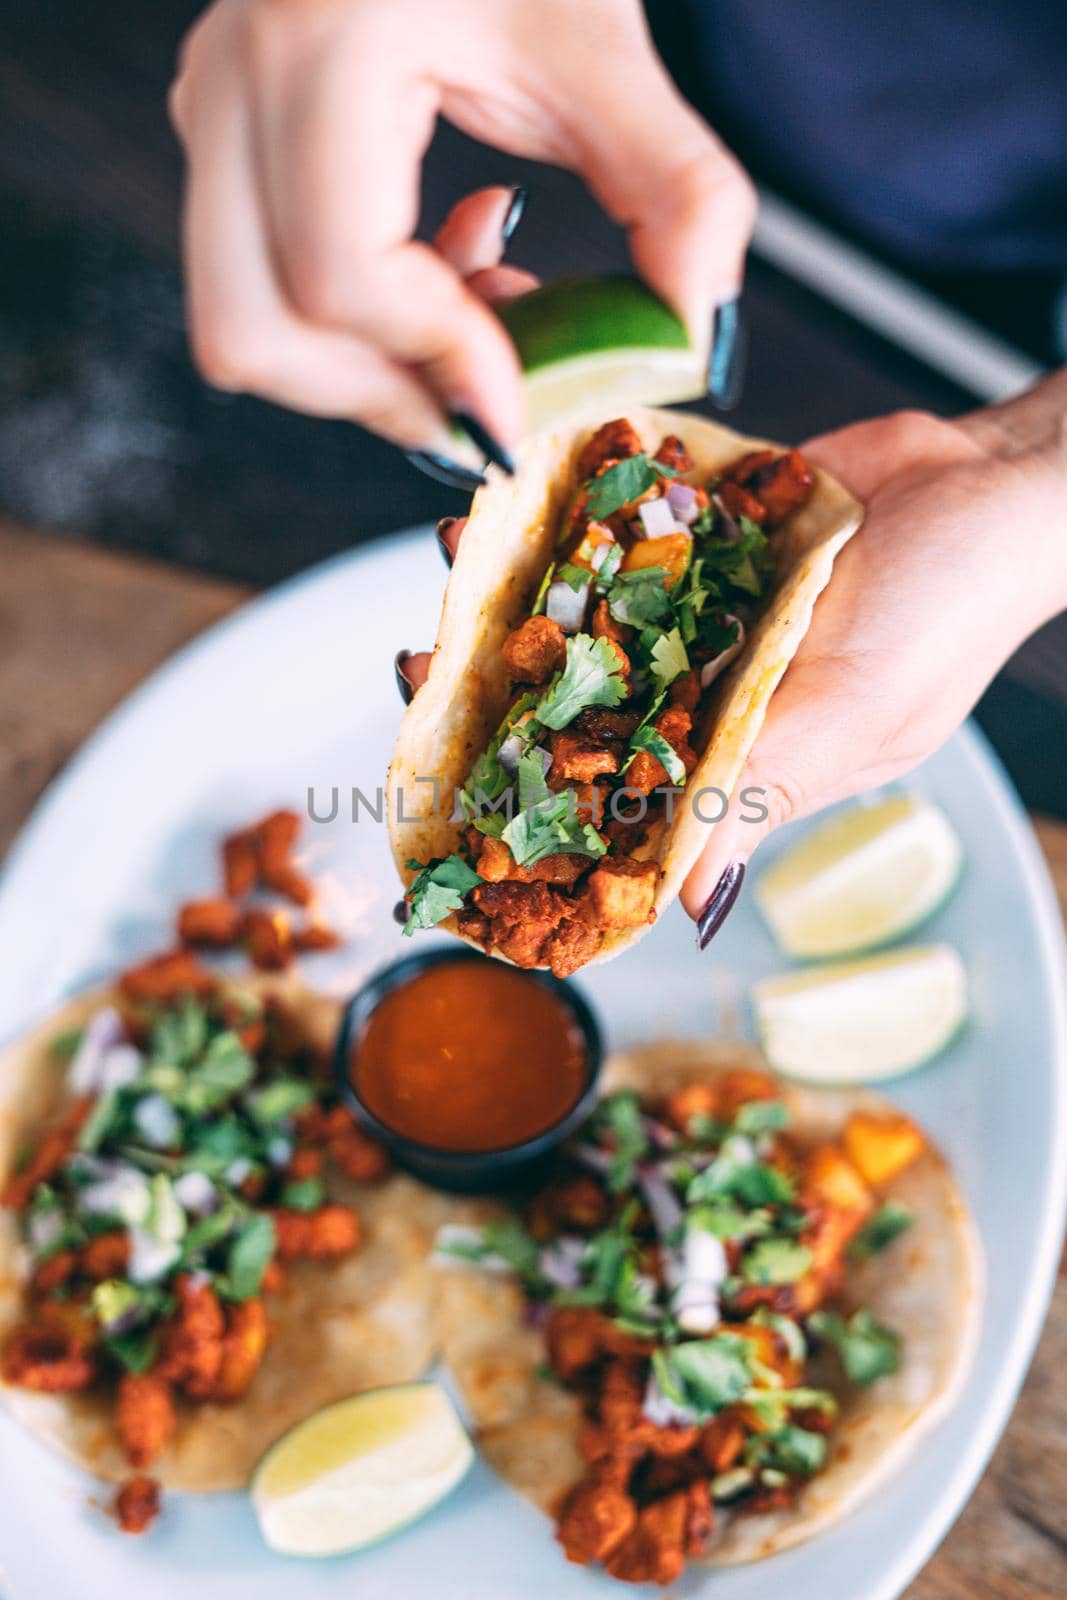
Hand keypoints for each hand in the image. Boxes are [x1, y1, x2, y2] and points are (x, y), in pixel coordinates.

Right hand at [170, 0, 754, 455]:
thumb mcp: (603, 41)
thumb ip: (675, 189)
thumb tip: (693, 326)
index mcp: (321, 38)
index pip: (340, 274)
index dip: (439, 364)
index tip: (518, 406)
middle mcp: (236, 78)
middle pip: (254, 330)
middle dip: (385, 394)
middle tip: (492, 397)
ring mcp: (215, 109)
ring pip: (241, 326)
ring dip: (368, 366)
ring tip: (480, 315)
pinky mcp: (225, 133)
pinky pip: (259, 283)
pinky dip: (357, 322)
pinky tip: (451, 261)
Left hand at [399, 377, 1066, 942]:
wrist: (992, 477)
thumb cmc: (951, 613)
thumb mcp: (854, 717)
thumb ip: (758, 791)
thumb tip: (683, 897)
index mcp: (734, 745)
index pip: (614, 788)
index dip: (534, 795)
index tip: (451, 788)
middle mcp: (706, 675)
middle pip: (581, 690)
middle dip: (499, 683)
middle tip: (421, 667)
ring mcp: (701, 596)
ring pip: (588, 598)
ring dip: (518, 584)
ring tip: (454, 557)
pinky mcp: (706, 519)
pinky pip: (624, 512)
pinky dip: (572, 502)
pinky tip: (514, 486)